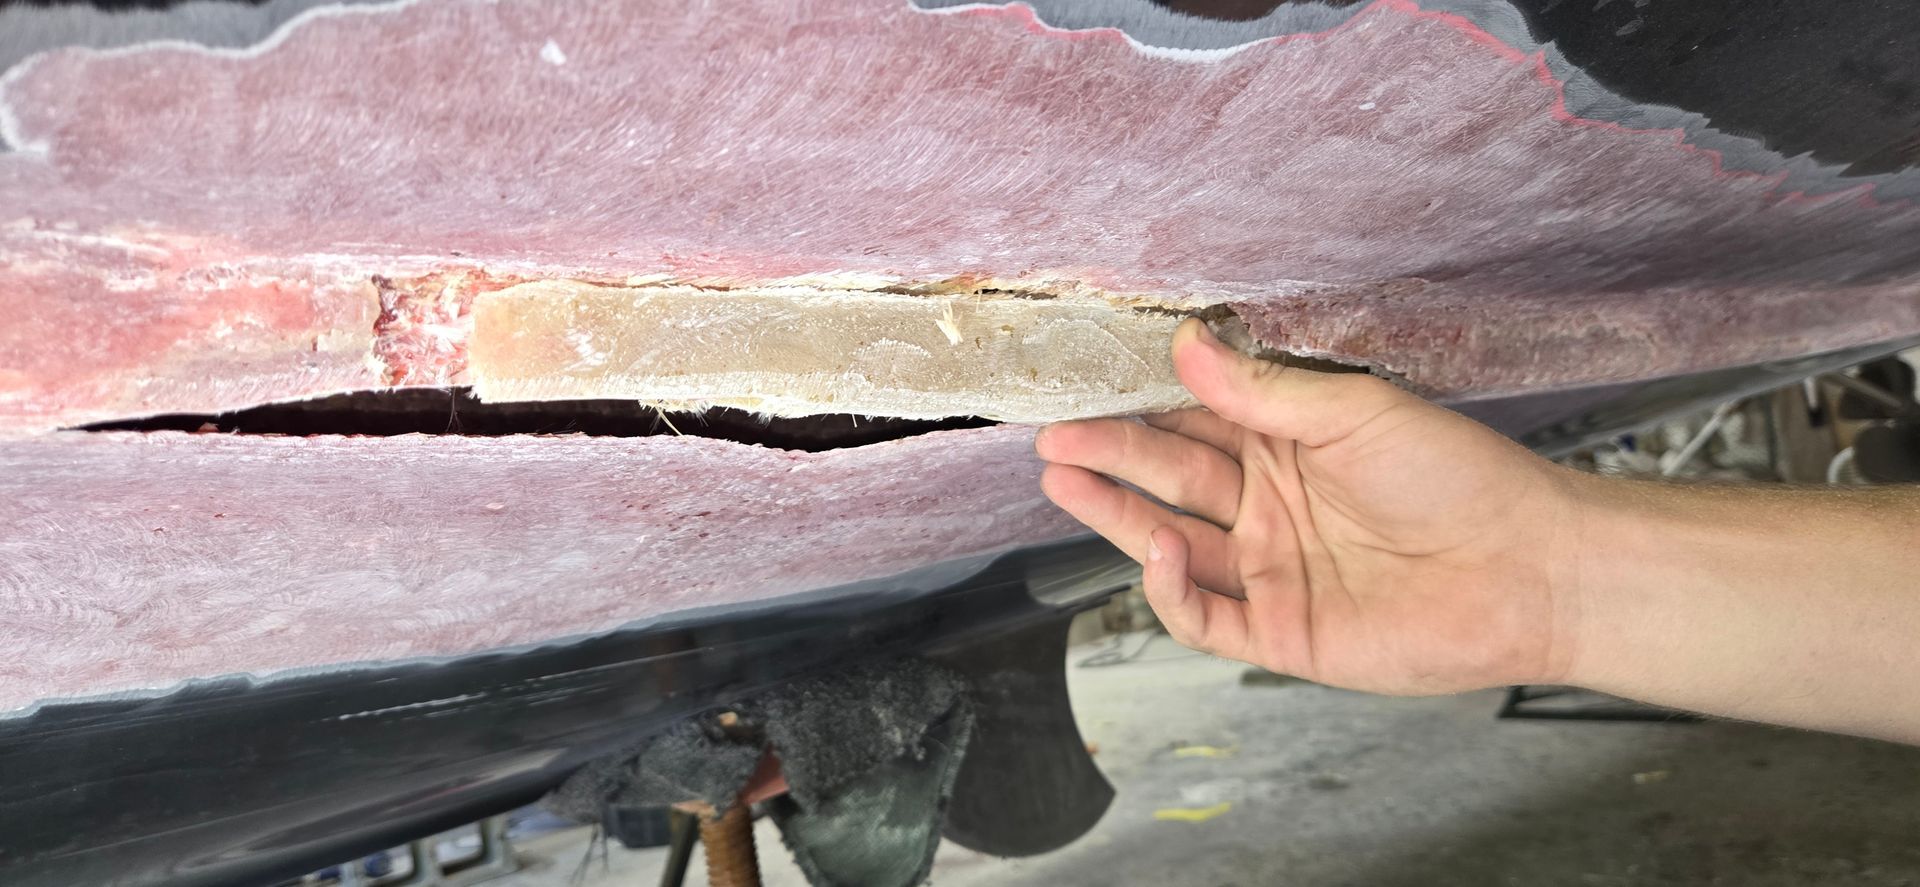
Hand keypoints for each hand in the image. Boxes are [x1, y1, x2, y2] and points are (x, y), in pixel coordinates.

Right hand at [1036, 319, 1585, 694]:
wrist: (1531, 569)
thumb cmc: (1462, 480)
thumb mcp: (1356, 414)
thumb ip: (1264, 391)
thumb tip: (1188, 346)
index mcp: (1288, 448)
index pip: (1196, 423)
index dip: (1139, 408)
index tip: (1088, 385)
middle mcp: (1271, 509)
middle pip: (1171, 480)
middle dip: (1109, 456)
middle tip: (1055, 436)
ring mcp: (1272, 573)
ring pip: (1172, 545)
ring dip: (1116, 515)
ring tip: (1065, 480)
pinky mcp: (1282, 634)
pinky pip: (1205, 618)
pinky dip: (1172, 589)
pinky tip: (1159, 549)